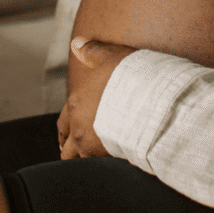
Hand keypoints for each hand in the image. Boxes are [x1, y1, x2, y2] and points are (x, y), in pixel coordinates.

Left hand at [57, 37, 137, 159]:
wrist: (150, 100)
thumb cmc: (131, 77)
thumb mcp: (111, 57)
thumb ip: (92, 52)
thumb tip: (76, 43)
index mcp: (76, 103)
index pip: (63, 123)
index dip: (65, 131)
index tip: (66, 137)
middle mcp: (79, 127)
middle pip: (66, 147)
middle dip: (69, 150)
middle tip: (74, 155)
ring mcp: (91, 146)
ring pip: (78, 161)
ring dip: (82, 161)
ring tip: (90, 164)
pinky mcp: (106, 159)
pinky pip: (97, 169)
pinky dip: (99, 168)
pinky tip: (108, 167)